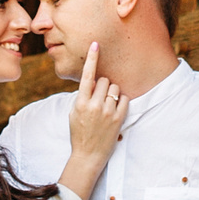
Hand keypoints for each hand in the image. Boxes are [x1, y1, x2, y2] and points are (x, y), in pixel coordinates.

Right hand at [59, 42, 126, 199]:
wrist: (87, 155)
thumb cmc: (79, 132)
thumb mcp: (74, 113)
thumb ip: (82, 96)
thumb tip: (93, 82)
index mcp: (80, 102)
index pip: (86, 76)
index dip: (91, 58)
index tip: (95, 44)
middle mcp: (94, 105)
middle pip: (105, 81)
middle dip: (104, 86)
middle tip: (100, 97)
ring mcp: (107, 112)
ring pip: (115, 89)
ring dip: (113, 93)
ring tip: (107, 106)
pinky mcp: (118, 119)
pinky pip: (125, 99)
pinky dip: (121, 102)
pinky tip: (115, 110)